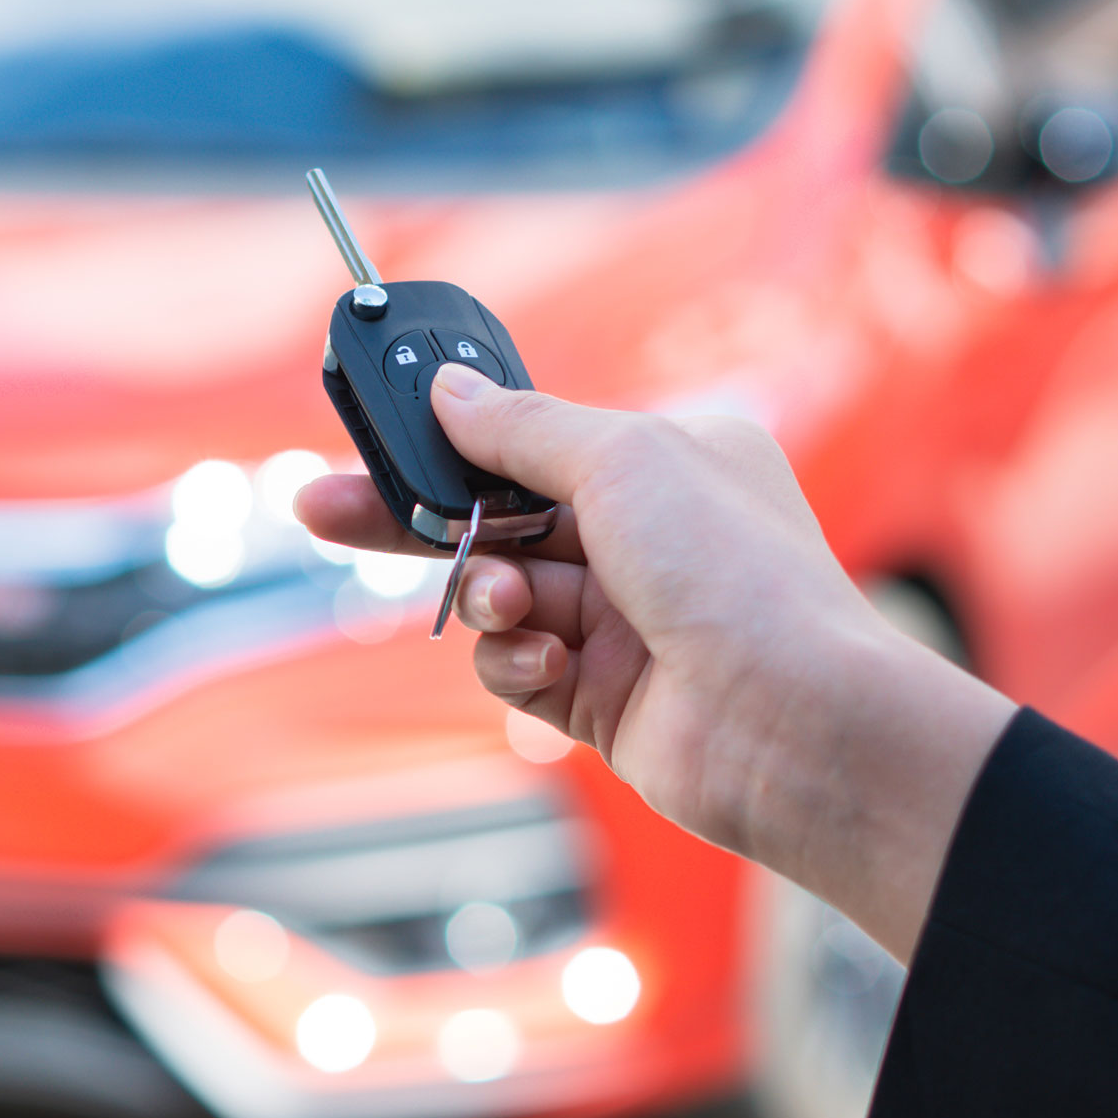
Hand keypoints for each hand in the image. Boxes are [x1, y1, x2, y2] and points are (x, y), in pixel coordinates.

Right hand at [295, 365, 1016, 961]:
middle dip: (412, 518)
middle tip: (320, 509)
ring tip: (516, 608)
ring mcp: (621, 620)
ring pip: (496, 595)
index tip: (375, 437)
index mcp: (664, 463)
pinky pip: (515, 666)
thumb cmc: (735, 574)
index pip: (528, 441)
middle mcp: (645, 537)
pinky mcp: (599, 697)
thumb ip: (521, 426)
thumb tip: (450, 391)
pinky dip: (516, 663)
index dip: (448, 442)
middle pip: (492, 518)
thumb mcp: (621, 459)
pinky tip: (548, 664)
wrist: (796, 726)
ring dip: (487, 599)